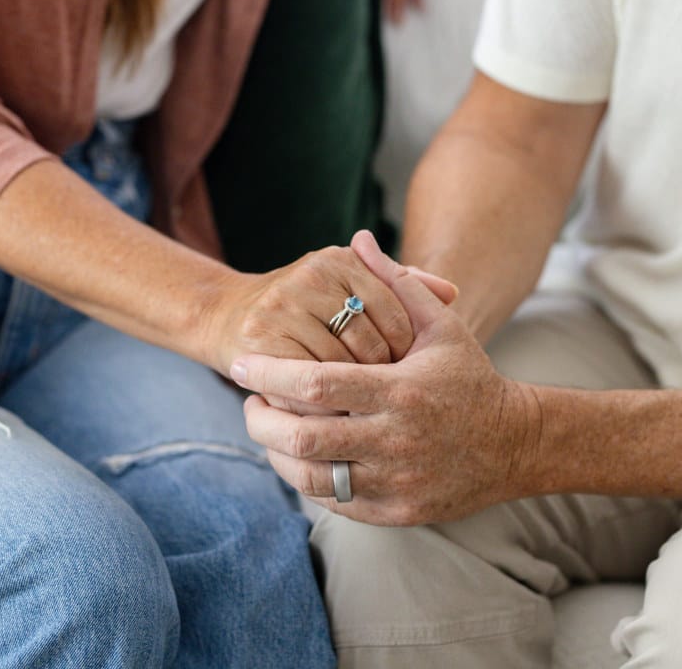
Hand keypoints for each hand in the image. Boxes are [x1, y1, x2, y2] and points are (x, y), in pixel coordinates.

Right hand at [207, 244, 456, 414]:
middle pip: (368, 343)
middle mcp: (311, 275)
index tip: (406, 378)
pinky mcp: (259, 340)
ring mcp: (283, 306)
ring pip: (337, 369)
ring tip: (366, 422)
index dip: (405, 353)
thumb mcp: (353, 290)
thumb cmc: (307, 310)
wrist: (229, 315)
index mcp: (341, 259)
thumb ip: (403, 288)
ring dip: (352, 402)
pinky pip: (304, 387)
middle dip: (380, 381)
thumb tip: (452, 292)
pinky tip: (332, 422)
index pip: (395, 313)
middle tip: (389, 408)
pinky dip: (320, 409)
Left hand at [234, 231, 537, 525]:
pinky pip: (335, 503)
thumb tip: (360, 239)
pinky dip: (308, 481)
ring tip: (270, 431)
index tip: (240, 365)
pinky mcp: (397, 512)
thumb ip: (397, 283)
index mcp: (399, 391)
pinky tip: (300, 458)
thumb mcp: (441, 325)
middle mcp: (394, 440)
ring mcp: (395, 481)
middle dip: (261, 422)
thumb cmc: (469, 378)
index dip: (269, 375)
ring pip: (311, 479)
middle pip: (302, 439)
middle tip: (250, 404)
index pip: (315, 384)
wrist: (516, 445)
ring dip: (277, 456)